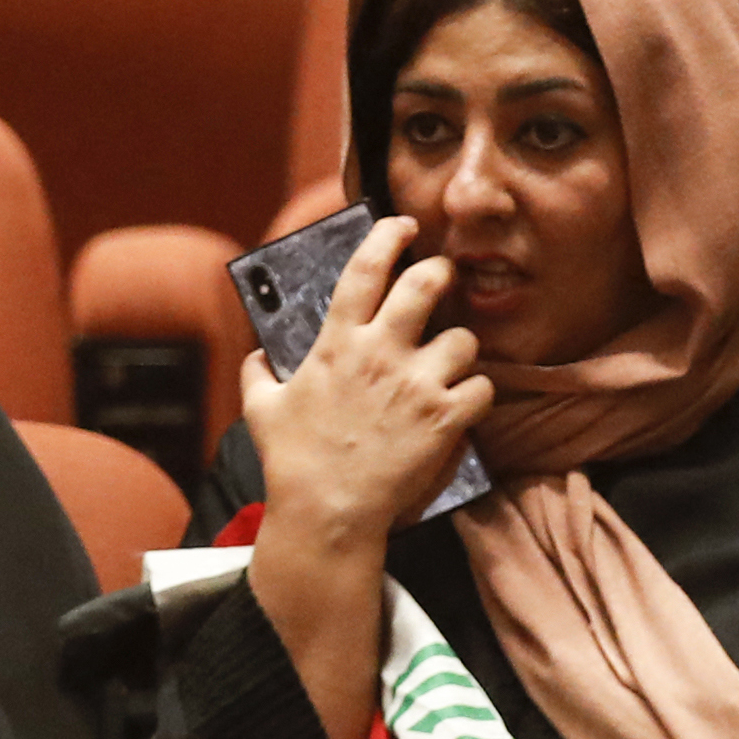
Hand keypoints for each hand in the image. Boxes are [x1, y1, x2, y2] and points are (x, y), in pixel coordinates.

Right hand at [240, 219, 492, 738]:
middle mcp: (381, 353)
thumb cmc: (293, 462)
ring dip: (460, 348)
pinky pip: (482, 387)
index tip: (404, 225)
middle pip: (428, 284)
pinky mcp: (445, 419)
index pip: (366, 268)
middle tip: (443, 280)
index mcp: (338, 343)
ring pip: (463, 338)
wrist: (328, 513)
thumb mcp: (262, 410)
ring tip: (449, 365)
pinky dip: (478, 393)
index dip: (389, 236)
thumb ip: (257, 374)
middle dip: (441, 273)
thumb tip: (256, 356)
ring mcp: (417, 384)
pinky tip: (465, 404)